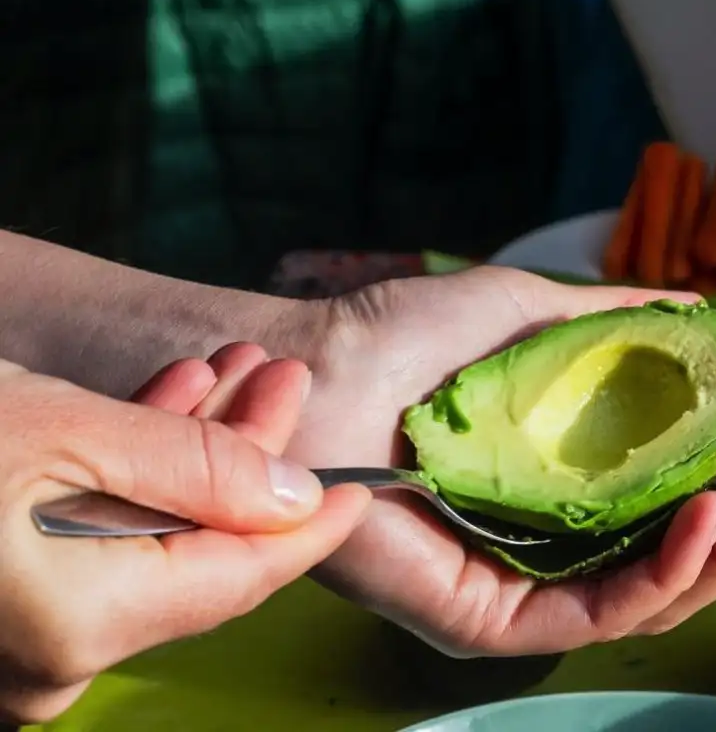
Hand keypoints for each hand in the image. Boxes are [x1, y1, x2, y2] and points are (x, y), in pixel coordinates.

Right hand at [0, 346, 371, 723]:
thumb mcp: (64, 432)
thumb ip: (193, 467)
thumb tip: (294, 497)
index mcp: (83, 626)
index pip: (239, 579)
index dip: (308, 530)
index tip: (359, 491)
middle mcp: (58, 660)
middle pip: (198, 553)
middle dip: (246, 457)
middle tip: (283, 380)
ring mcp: (27, 643)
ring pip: (147, 543)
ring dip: (189, 455)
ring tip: (229, 374)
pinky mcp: (5, 610)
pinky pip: (92, 551)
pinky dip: (127, 482)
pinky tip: (160, 409)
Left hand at [272, 266, 715, 657]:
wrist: (313, 370)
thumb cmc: (405, 339)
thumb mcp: (532, 313)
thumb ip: (617, 323)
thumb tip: (701, 310)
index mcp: (572, 484)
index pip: (686, 494)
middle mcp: (557, 544)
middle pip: (688, 549)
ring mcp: (528, 587)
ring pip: (660, 591)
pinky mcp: (494, 622)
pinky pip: (601, 614)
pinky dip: (669, 572)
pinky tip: (713, 515)